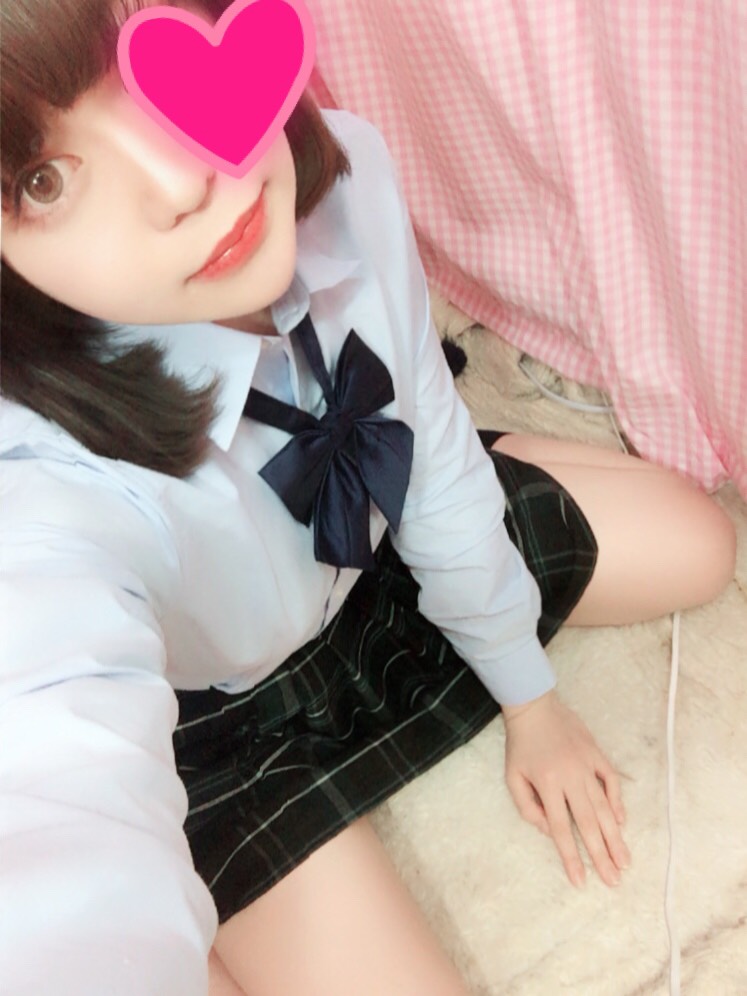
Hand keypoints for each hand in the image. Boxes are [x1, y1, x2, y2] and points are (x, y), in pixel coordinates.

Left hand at [502, 690, 629, 886]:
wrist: (533, 707)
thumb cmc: (520, 745)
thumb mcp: (513, 777)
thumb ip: (528, 808)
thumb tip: (551, 831)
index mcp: (547, 784)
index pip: (562, 830)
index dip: (572, 857)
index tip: (581, 882)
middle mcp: (570, 777)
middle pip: (590, 823)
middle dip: (602, 855)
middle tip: (614, 880)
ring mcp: (586, 765)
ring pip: (605, 807)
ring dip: (615, 836)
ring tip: (624, 861)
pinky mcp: (596, 753)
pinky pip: (611, 781)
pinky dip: (617, 801)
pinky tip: (621, 822)